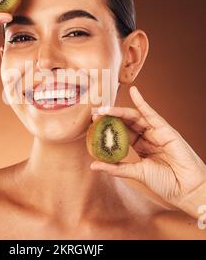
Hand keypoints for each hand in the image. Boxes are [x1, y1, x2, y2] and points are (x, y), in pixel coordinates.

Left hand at [90, 86, 205, 208]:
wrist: (186, 189)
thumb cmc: (164, 182)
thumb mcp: (136, 173)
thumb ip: (115, 168)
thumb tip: (93, 165)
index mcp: (140, 146)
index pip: (121, 132)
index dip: (107, 127)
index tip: (93, 123)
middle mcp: (147, 137)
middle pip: (126, 122)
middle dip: (110, 117)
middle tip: (95, 114)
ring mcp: (156, 132)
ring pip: (135, 117)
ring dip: (119, 111)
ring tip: (105, 109)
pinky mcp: (165, 129)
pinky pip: (151, 113)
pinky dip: (142, 101)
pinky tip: (133, 91)